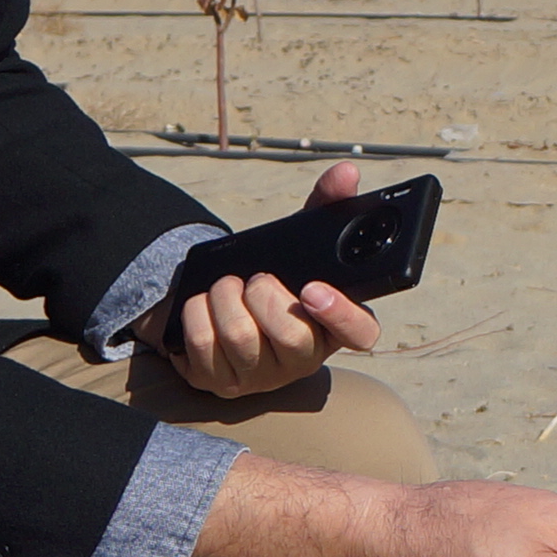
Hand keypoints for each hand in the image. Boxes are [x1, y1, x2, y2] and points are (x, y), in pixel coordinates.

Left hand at [165, 161, 386, 397]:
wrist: (221, 304)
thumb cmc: (274, 275)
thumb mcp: (300, 242)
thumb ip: (326, 205)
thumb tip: (346, 173)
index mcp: (335, 324)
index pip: (360, 334)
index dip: (341, 315)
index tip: (312, 288)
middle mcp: (304, 358)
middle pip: (292, 337)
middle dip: (264, 296)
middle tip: (254, 278)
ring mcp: (263, 376)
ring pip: (242, 339)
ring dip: (225, 298)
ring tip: (226, 286)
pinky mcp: (222, 383)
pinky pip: (204, 347)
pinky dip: (197, 312)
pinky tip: (203, 304)